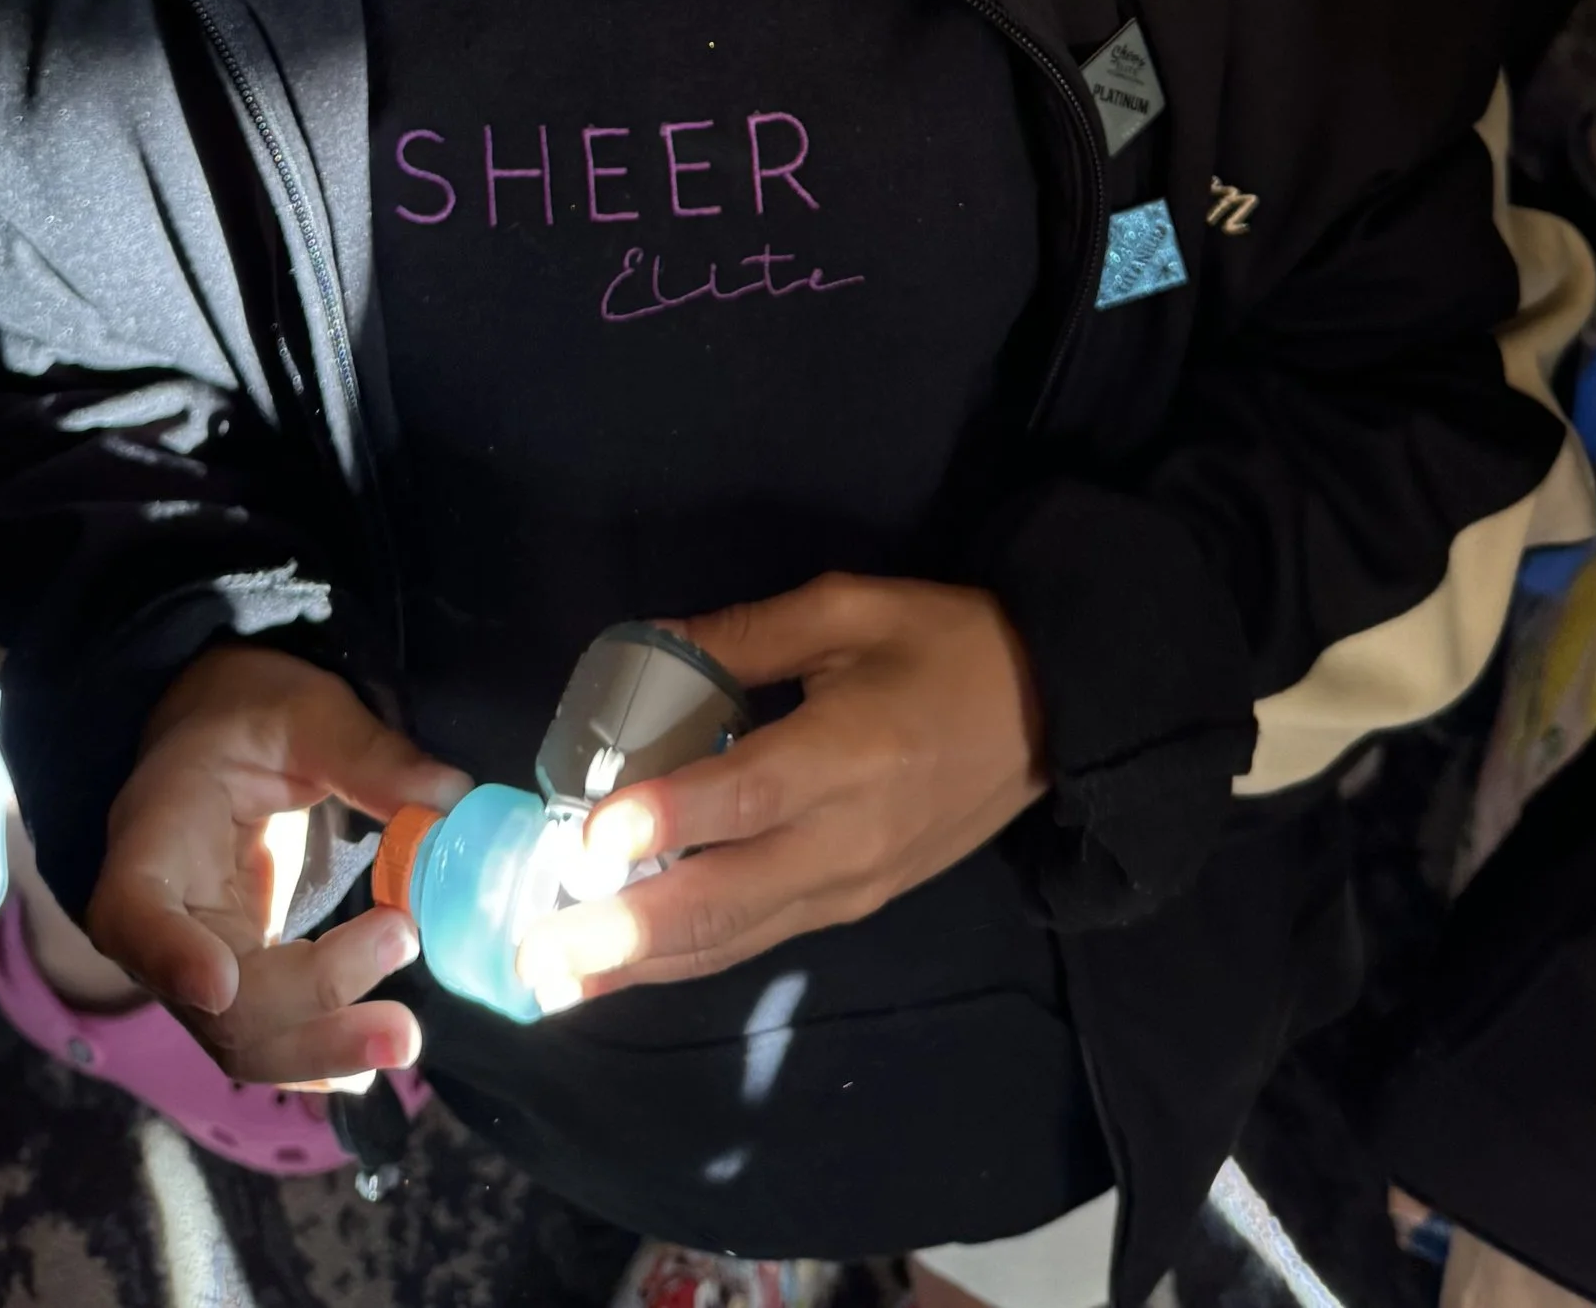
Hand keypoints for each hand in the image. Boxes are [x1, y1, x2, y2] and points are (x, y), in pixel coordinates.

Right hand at [86, 646, 469, 1085]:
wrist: (219, 732)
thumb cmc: (248, 712)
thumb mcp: (304, 711)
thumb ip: (368, 755)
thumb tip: (450, 800)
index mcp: (153, 837)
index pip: (133, 912)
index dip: (169, 957)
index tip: (222, 984)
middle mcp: (160, 918)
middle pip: (210, 1002)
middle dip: (302, 1013)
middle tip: (396, 1017)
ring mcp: (195, 957)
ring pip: (240, 1036)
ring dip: (320, 1050)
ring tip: (400, 1040)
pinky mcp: (236, 975)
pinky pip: (266, 1032)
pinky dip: (314, 1055)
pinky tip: (366, 1066)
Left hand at [515, 575, 1046, 1006]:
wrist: (1056, 711)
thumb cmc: (947, 645)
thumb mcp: (851, 610)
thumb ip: (747, 633)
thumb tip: (648, 642)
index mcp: (847, 752)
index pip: (745, 797)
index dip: (667, 821)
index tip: (590, 840)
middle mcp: (844, 838)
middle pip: (726, 898)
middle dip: (627, 932)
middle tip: (540, 954)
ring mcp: (851, 885)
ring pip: (735, 937)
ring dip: (643, 965)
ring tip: (557, 985)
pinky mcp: (855, 905)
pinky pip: (760, 937)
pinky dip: (690, 958)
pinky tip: (631, 968)